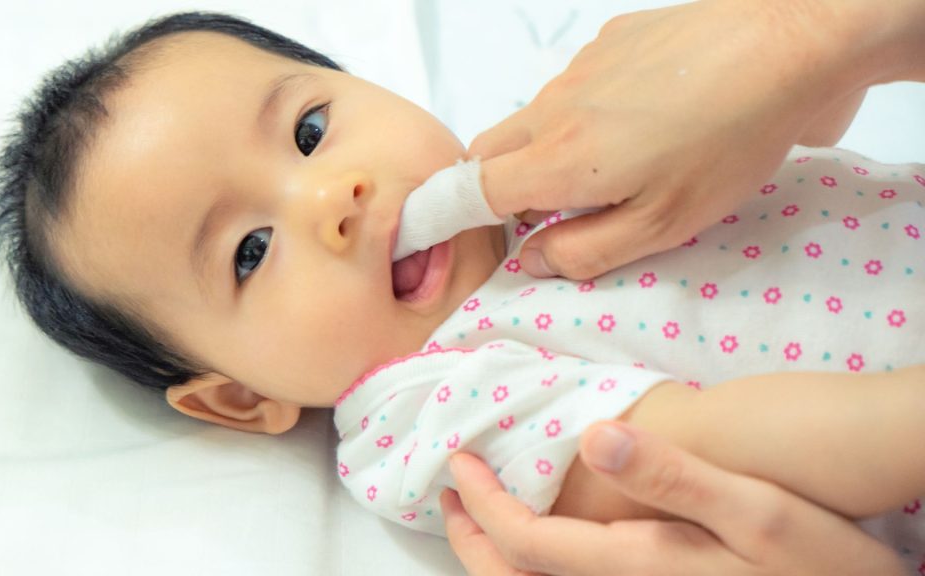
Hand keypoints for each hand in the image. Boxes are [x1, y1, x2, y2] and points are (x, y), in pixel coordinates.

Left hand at [440, 422, 902, 575]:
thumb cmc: (817, 561)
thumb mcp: (756, 513)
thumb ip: (671, 477)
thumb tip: (593, 437)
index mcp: (634, 566)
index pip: (526, 542)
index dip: (480, 503)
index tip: (455, 463)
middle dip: (471, 541)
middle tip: (448, 495)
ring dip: (497, 555)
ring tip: (478, 514)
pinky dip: (537, 563)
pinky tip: (545, 537)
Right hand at [470, 0, 879, 279]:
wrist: (784, 46)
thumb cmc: (729, 143)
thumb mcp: (663, 226)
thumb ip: (585, 251)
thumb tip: (533, 260)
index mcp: (559, 160)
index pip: (471, 191)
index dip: (455, 217)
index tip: (459, 231)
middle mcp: (554, 108)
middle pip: (489, 151)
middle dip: (502, 186)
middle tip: (555, 209)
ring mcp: (579, 68)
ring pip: (534, 118)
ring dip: (551, 149)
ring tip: (621, 161)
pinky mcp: (609, 40)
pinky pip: (574, 85)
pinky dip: (587, 110)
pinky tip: (647, 115)